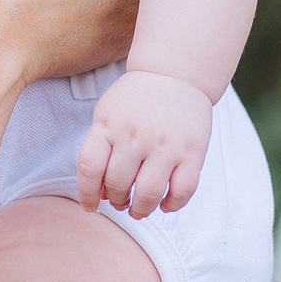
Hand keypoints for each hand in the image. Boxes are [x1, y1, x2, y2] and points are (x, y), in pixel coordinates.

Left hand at [77, 70, 211, 215]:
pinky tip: (165, 203)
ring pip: (149, 193)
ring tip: (140, 209)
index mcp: (109, 125)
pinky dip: (172, 204)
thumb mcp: (107, 114)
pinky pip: (183, 190)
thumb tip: (101, 194)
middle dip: (117, 201)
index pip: (90, 168)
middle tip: (122, 202)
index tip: (90, 206)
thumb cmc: (136, 99)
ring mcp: (166, 144)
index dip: (86, 194)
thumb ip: (100, 149)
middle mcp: (136, 135)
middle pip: (118, 184)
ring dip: (141, 209)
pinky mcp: (193, 151)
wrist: (176, 72)